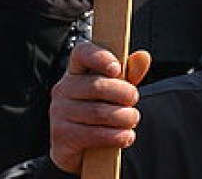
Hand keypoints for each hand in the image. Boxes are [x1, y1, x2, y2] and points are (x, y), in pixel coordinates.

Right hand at [49, 41, 151, 173]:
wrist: (82, 148)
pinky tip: (125, 136)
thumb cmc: (101, 109)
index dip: (100, 57)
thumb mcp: (117, 88)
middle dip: (124, 93)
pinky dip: (116, 136)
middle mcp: (63, 89)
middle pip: (97, 85)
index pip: (82, 52)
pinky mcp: (61, 137)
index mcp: (76, 70)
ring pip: (99, 112)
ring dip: (124, 117)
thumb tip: (143, 57)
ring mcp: (58, 113)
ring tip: (132, 119)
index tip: (117, 69)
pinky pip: (94, 135)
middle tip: (134, 100)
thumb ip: (131, 72)